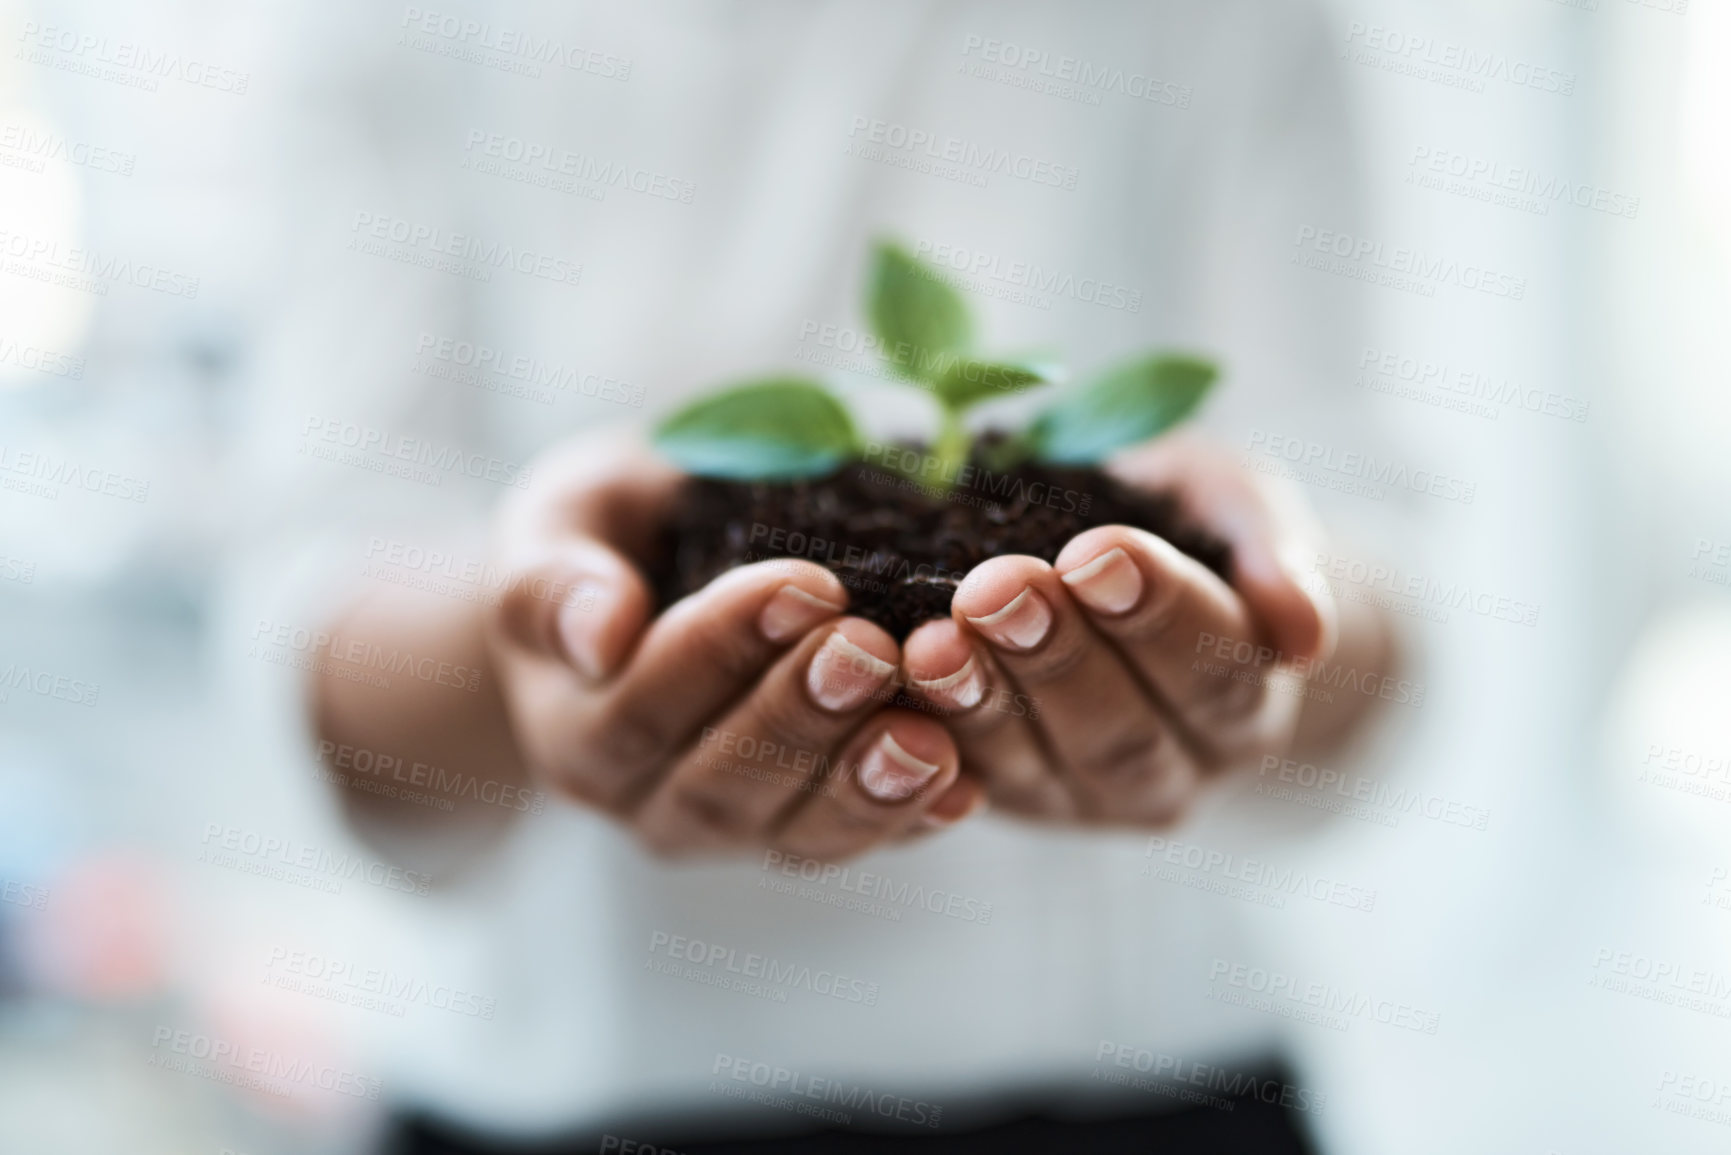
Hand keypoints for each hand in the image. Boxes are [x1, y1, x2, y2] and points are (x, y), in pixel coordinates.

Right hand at [484, 434, 980, 859]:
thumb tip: (599, 634)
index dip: (722, 650)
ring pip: (792, 832)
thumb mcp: (558, 523)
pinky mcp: (802, 830)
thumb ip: (553, 580)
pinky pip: (856, 841)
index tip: (803, 584)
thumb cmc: (608, 537)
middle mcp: (646, 802)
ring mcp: (729, 830)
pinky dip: (911, 819)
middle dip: (801, 718)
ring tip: (927, 734)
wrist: (650, 575)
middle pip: (720, 784)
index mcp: (575, 730)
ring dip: (862, 785)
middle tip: (872, 649)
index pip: (643, 707)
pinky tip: (966, 787)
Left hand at [898, 432, 1360, 826]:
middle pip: (1122, 731)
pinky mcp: (1005, 799)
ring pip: (1039, 765)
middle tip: (998, 589)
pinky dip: (926, 737)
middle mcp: (1173, 769)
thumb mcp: (1232, 502)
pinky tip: (894, 683)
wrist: (1114, 567)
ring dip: (983, 702)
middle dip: (1057, 658)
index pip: (1214, 668)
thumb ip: (1273, 548)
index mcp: (1243, 702)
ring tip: (936, 639)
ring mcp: (1083, 798)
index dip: (1158, 614)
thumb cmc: (1181, 525)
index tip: (1098, 552)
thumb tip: (1302, 636)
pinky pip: (965, 781)